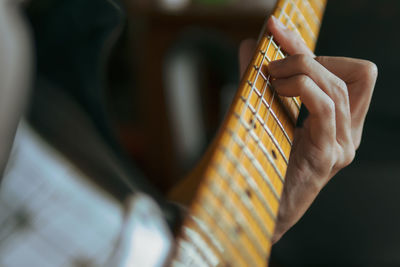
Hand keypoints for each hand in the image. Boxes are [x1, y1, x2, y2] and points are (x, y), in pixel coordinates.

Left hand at [239, 16, 377, 242]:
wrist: (253, 210)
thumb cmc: (259, 162)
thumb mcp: (263, 114)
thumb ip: (258, 81)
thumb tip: (248, 46)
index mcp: (340, 124)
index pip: (355, 74)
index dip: (321, 50)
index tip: (282, 33)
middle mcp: (349, 134)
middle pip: (347, 73)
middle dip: (305, 53)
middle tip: (271, 54)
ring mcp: (342, 146)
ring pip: (336, 87)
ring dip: (300, 68)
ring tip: (270, 74)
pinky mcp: (327, 157)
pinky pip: (326, 108)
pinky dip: (302, 87)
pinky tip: (278, 88)